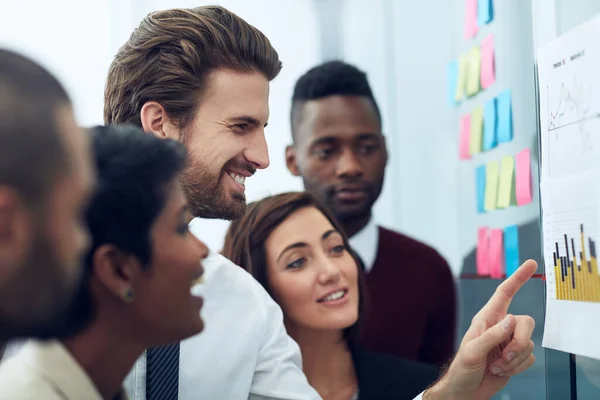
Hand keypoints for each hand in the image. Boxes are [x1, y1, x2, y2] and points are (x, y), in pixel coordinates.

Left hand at [424, 259, 536, 399]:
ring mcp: (509, 342)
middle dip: (519, 342)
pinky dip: (517, 368)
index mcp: (487, 318)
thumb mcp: (472, 351)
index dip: (518, 278)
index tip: (531, 264)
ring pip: (529, 343)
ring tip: (495, 365)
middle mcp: (500, 327)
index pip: (505, 293)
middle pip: (526, 322)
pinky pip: (530, 359)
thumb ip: (492, 335)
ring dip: (514, 359)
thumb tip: (512, 320)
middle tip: (504, 356)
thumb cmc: (462, 368)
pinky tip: (501, 371)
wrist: (466, 391)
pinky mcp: (516, 358)